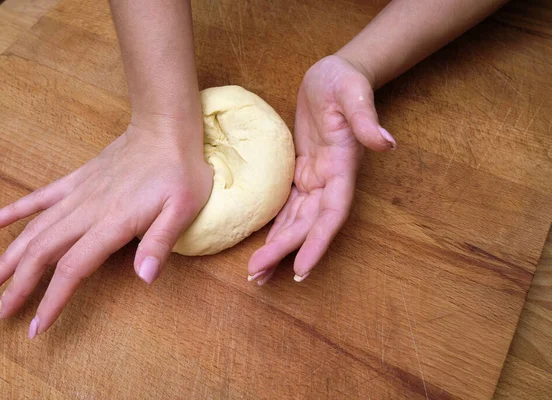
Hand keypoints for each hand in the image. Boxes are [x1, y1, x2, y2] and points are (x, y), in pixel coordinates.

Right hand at [0, 120, 212, 337]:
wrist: (164, 128)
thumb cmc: (180, 170)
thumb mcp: (183, 208)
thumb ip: (160, 242)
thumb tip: (145, 278)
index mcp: (112, 223)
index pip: (73, 268)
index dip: (54, 299)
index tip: (38, 327)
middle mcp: (86, 211)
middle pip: (42, 254)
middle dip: (18, 287)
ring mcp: (77, 194)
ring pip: (33, 230)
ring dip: (6, 259)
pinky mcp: (75, 180)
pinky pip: (38, 198)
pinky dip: (12, 212)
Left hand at [248, 55, 395, 284]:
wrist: (333, 75)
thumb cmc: (344, 81)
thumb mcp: (353, 93)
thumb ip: (366, 119)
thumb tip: (387, 144)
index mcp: (343, 168)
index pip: (332, 214)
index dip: (317, 243)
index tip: (301, 269)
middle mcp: (330, 181)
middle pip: (308, 225)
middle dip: (284, 252)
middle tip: (256, 276)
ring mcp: (316, 179)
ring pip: (297, 222)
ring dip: (278, 248)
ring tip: (256, 273)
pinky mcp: (302, 173)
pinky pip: (289, 207)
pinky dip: (276, 227)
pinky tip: (263, 245)